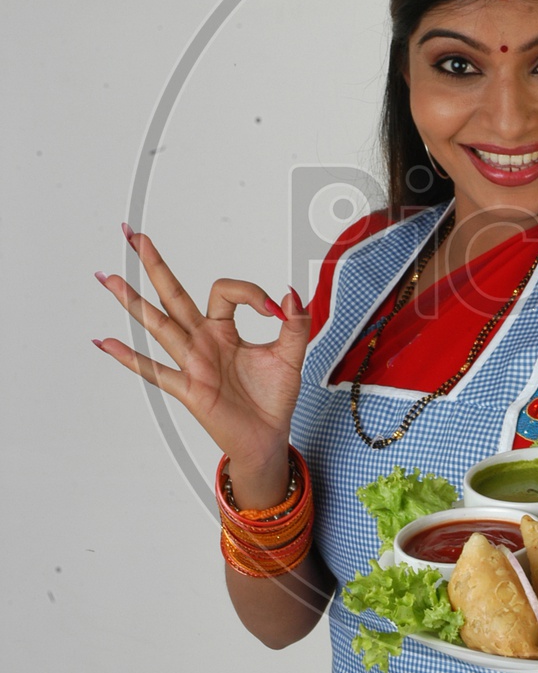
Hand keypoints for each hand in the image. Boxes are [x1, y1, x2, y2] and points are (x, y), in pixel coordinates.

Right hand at [93, 226, 311, 469]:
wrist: (268, 437)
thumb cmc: (272, 398)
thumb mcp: (291, 356)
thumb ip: (296, 324)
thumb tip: (291, 293)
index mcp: (224, 330)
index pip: (225, 292)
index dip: (251, 293)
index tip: (274, 310)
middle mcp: (202, 341)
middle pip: (172, 294)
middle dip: (153, 264)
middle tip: (134, 235)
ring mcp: (192, 363)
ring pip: (158, 325)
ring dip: (132, 301)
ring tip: (109, 277)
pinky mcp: (189, 388)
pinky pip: (155, 371)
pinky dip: (128, 357)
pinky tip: (105, 342)